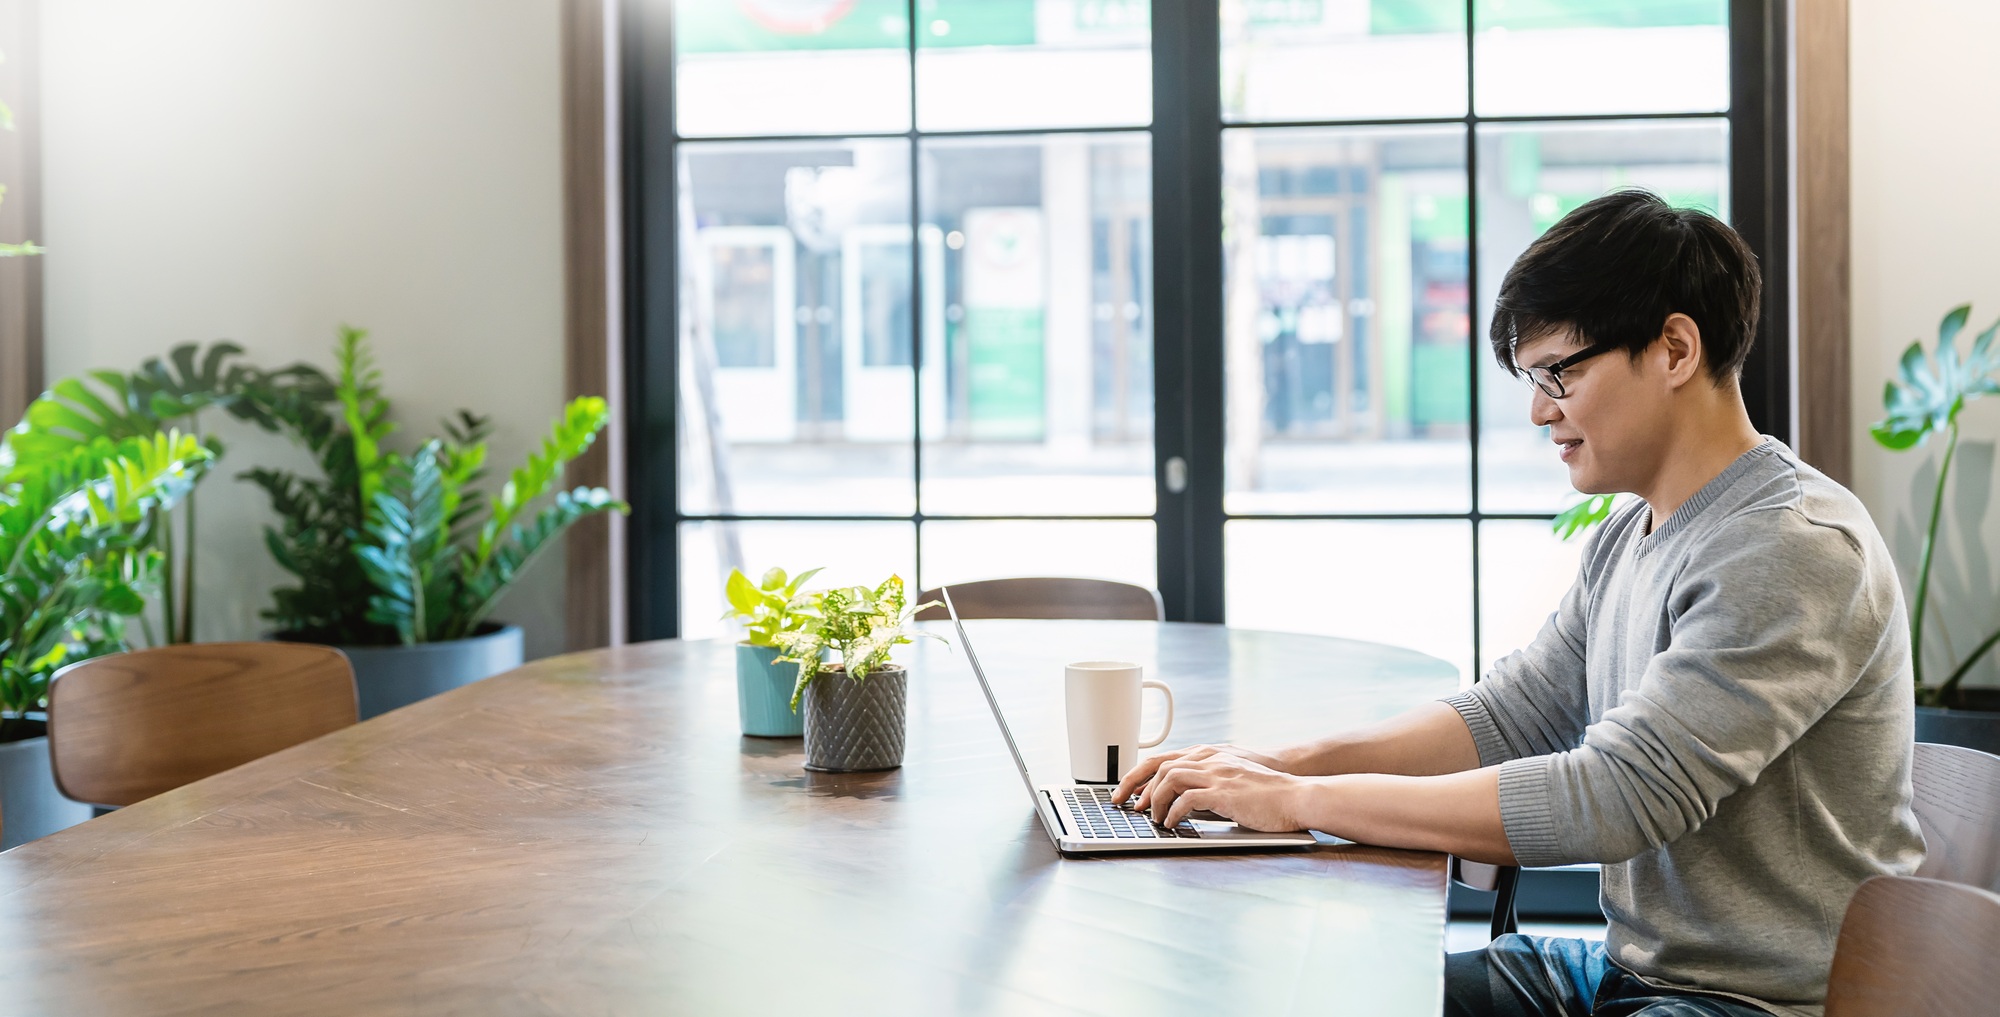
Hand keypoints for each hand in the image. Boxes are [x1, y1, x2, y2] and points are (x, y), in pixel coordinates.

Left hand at [1122, 749, 1315, 831]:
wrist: (1296, 795)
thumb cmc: (1267, 793)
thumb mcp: (1232, 779)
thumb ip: (1207, 782)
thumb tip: (1182, 800)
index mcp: (1210, 755)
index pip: (1163, 758)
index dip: (1139, 774)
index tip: (1126, 791)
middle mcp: (1210, 759)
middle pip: (1159, 766)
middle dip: (1136, 787)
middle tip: (1129, 807)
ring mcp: (1217, 774)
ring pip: (1169, 779)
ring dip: (1155, 800)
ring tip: (1154, 818)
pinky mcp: (1224, 793)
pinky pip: (1187, 799)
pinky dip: (1173, 812)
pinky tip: (1172, 824)